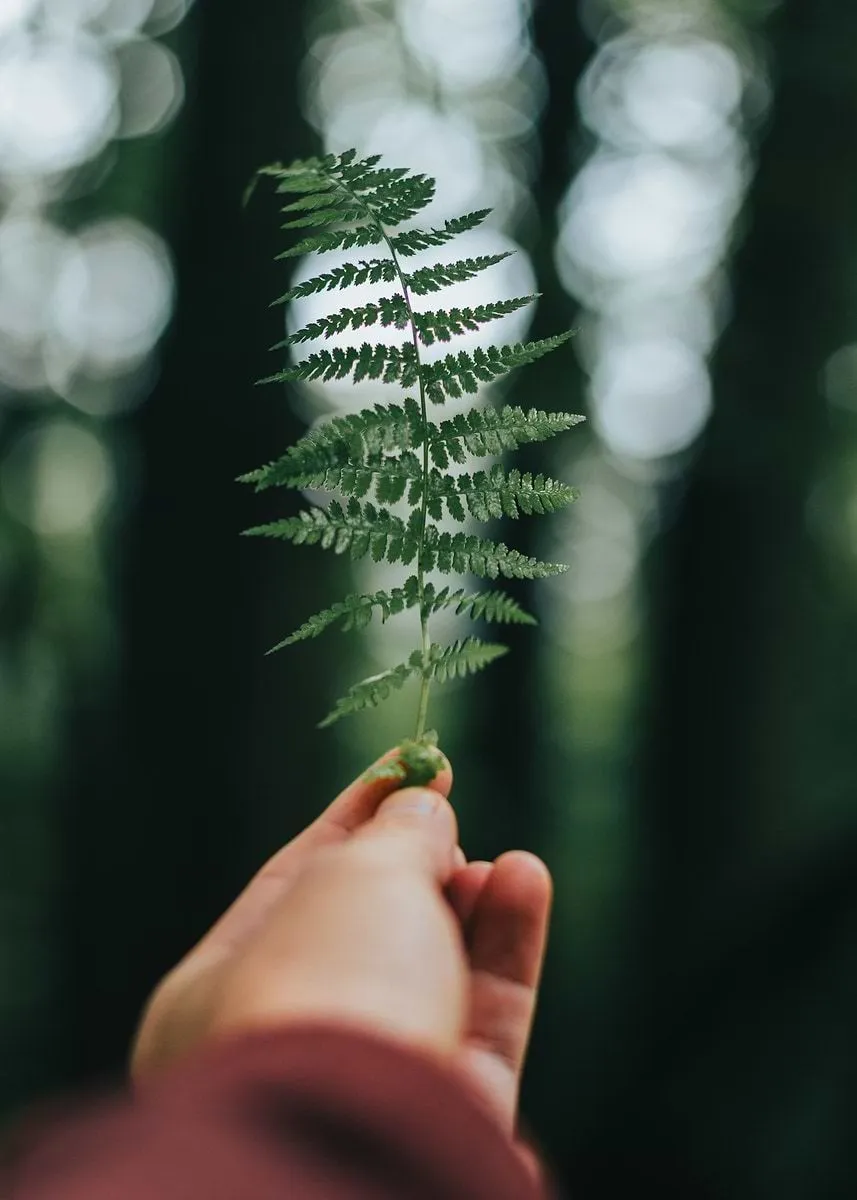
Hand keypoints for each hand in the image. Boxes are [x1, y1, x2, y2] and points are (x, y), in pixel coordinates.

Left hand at [131, 752, 551, 1142]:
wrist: (358, 1143)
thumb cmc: (324, 988)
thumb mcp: (351, 876)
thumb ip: (393, 835)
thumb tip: (426, 812)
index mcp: (219, 991)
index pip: (295, 879)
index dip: (355, 815)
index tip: (411, 764)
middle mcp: (294, 1043)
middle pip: (370, 929)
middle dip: (419, 863)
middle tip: (453, 811)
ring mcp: (374, 1083)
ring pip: (435, 973)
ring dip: (472, 901)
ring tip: (501, 860)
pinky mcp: (453, 1114)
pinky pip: (487, 1015)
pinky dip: (509, 945)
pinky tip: (524, 880)